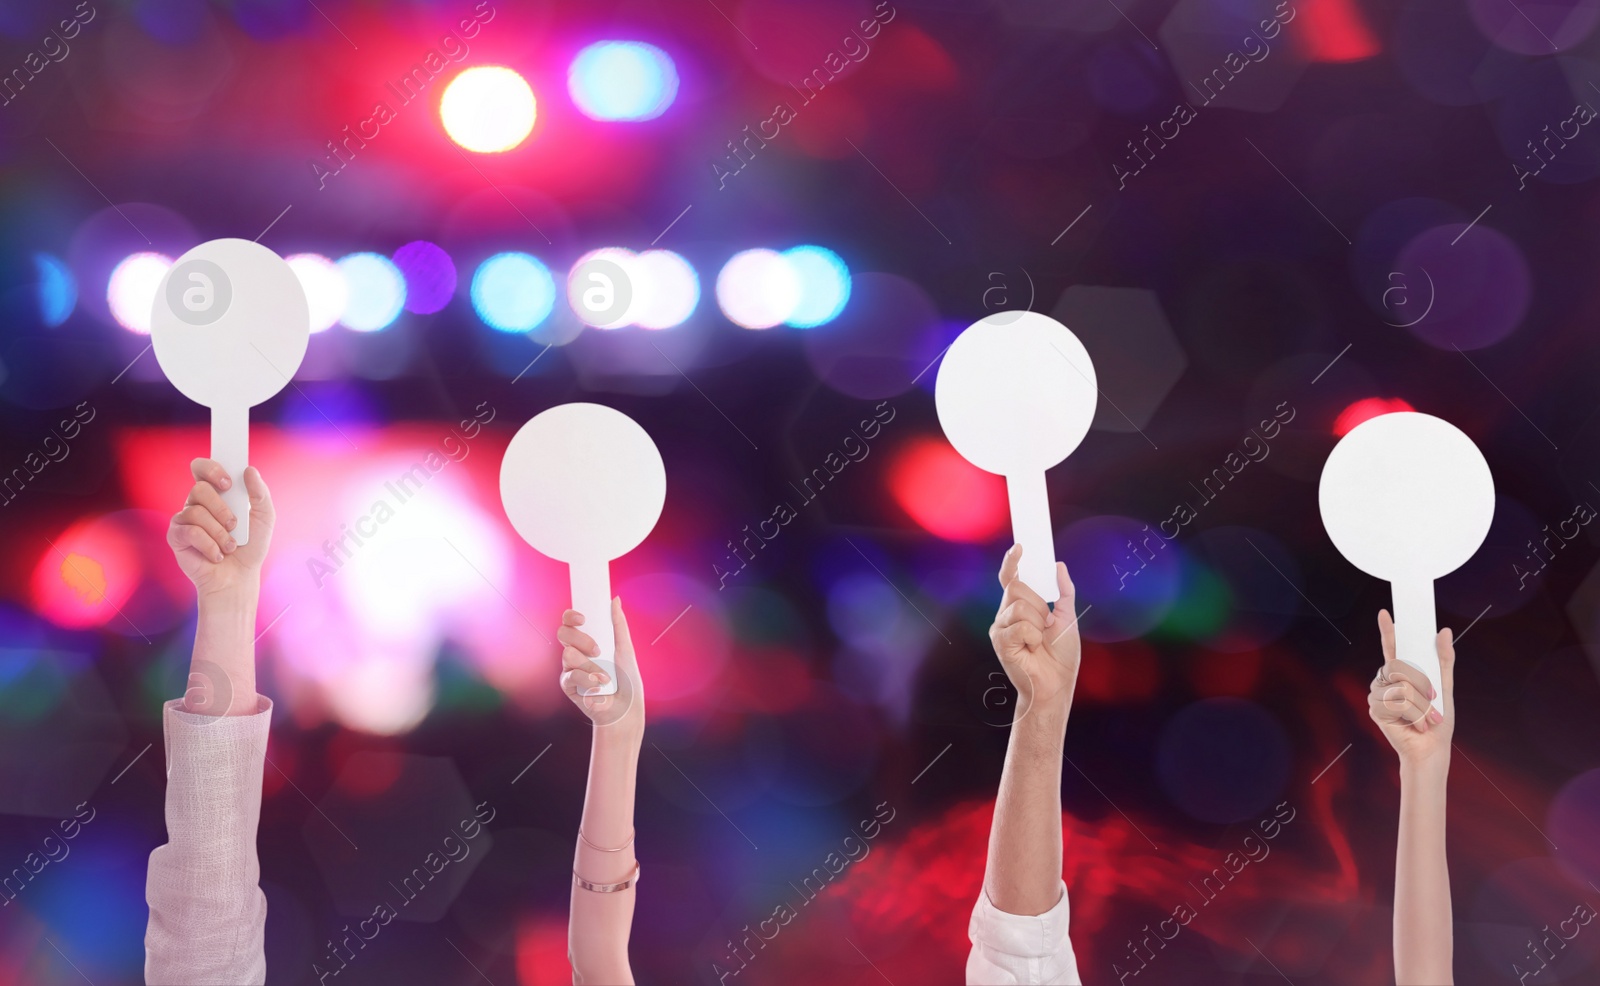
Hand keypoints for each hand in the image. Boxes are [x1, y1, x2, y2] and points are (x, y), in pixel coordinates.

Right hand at [166, 459, 273, 599]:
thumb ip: (260, 493)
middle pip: (199, 488)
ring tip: (230, 545)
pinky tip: (217, 554)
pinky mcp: (176, 536)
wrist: (239, 576)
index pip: (203, 468)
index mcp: (216, 493)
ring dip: (220, 532)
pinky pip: (191, 532)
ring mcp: (184, 519)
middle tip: (234, 522)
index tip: (228, 482)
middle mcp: (197, 503)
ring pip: (196, 512)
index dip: (211, 468)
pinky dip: (210, 545)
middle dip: (221, 507)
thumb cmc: (251, 546)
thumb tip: (250, 470)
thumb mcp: (264, 518)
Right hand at [558, 598, 643, 731]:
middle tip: (598, 650)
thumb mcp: (625, 649)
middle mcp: (577, 652)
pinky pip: (570, 675)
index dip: (572, 616)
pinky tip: (598, 687)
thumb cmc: (628, 680)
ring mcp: (570, 668)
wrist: (625, 709)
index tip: (583, 618)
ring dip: (590, 665)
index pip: (572, 622)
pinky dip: (587, 680)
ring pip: (568, 654)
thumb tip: (615, 599)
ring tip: (605, 676)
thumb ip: (618, 625)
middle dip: (581, 639)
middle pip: (564, 633)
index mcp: (589, 640)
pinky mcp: (568, 685)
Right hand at [988, 545, 1079, 718]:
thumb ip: (1064, 592)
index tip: (1020, 546)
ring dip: (1039, 624)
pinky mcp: (1000, 642)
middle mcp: (1006, 614)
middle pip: (1017, 587)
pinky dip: (1033, 637)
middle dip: (1039, 604)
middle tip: (1047, 625)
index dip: (1012, 561)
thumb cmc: (1060, 656)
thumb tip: (1059, 566)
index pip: (1011, 577)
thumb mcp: (1068, 618)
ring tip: (1039, 640)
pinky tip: (1032, 648)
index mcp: (1021, 606)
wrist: (1056, 685)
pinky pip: (1019, 626)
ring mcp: (1000, 628)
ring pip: (1020, 607)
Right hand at [1368, 610, 1453, 767]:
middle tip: (1431, 699)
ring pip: (1400, 687)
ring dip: (1420, 704)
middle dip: (1421, 684)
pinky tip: (1414, 725)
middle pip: (1399, 667)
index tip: (1385, 614)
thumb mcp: (1445, 685)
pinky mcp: (1375, 709)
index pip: (1391, 647)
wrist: (1431, 748)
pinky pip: (1396, 702)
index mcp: (1401, 673)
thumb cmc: (1438, 720)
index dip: (1387, 630)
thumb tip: (1443, 631)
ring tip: (1424, 718)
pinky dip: (1412, 714)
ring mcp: (1377, 695)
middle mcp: (1386, 681)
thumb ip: (1444, 659)